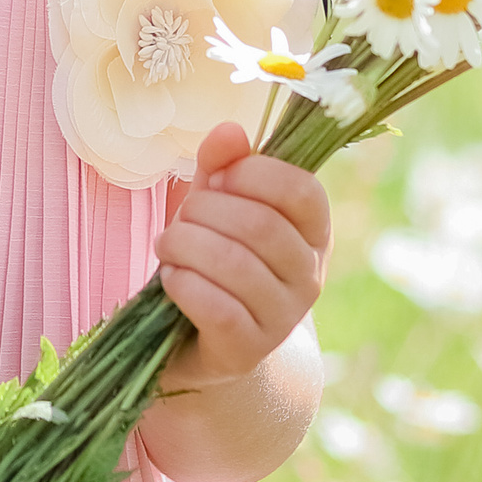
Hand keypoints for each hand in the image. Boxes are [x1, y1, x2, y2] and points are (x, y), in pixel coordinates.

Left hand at [153, 122, 330, 393]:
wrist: (206, 339)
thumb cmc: (215, 256)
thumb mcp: (218, 203)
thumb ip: (223, 165)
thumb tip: (230, 131)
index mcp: (313, 233)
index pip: (303, 191)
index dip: (254, 174)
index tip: (218, 180)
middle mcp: (309, 277)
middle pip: (261, 225)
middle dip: (205, 211)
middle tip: (182, 218)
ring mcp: (283, 318)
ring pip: (235, 265)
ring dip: (185, 245)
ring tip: (168, 246)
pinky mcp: (248, 350)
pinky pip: (216, 308)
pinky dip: (183, 284)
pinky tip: (172, 278)